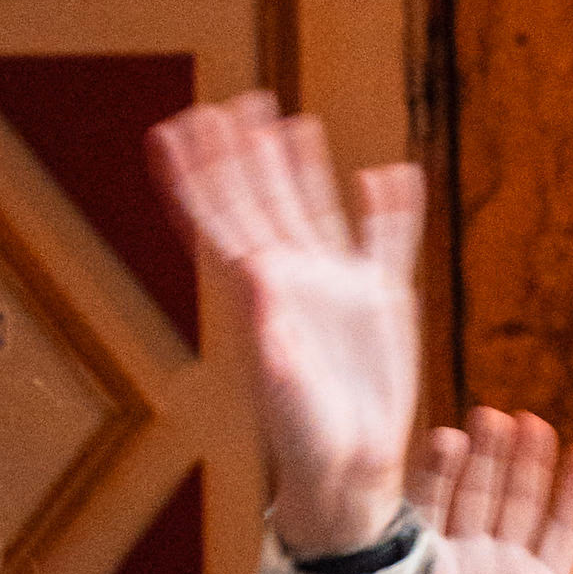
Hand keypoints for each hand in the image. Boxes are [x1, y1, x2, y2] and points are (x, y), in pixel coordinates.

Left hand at [150, 94, 422, 563]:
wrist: (347, 469)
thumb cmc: (302, 438)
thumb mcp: (282, 385)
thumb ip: (270, 327)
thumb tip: (259, 264)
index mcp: (255, 295)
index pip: (220, 219)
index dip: (199, 172)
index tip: (181, 124)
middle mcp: (291, 280)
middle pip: (261, 201)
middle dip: (245, 154)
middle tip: (236, 104)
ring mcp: (336, 287)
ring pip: (316, 210)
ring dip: (304, 169)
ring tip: (293, 123)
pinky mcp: (382, 303)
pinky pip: (387, 244)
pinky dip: (391, 212)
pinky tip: (391, 178)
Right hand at [406, 408, 572, 573]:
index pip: (566, 532)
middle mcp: (501, 568)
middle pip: (520, 502)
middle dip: (528, 463)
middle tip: (533, 423)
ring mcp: (458, 559)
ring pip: (477, 494)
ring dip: (485, 457)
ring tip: (492, 417)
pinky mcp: (414, 558)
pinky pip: (428, 506)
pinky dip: (437, 474)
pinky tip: (447, 441)